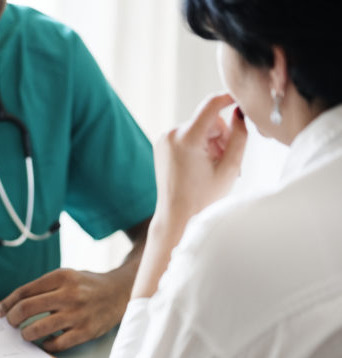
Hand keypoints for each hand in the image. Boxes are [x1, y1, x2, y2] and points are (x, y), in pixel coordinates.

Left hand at [0, 268, 127, 351]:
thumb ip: (44, 288)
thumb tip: (14, 304)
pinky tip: (46, 341)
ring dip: (26, 334)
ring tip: (25, 334)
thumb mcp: (66, 277)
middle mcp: (68, 294)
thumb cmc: (87, 285)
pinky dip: (47, 345)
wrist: (119, 292)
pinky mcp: (85, 331)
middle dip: (12, 318)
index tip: (0, 311)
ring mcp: (77, 314)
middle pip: (27, 308)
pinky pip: (57, 344)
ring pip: (38, 328)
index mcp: (61, 277)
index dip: (8, 303)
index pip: (25, 291)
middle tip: (10, 323)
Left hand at [153, 93, 246, 226]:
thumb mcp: (230, 167)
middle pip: (208, 120)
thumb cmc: (204, 198)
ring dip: (211, 142)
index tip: (242, 95)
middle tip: (225, 162)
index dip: (228, 97)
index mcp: (187, 138)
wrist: (176, 216)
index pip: (211, 105)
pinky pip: (187, 136)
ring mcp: (163, 139)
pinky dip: (198, 145)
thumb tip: (239, 112)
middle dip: (221, 136)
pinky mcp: (161, 144)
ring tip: (213, 167)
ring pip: (199, 128)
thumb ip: (239, 136)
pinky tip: (201, 165)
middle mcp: (171, 134)